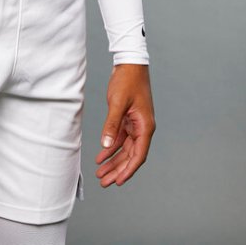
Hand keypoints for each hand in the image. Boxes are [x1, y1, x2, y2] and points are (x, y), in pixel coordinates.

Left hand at [96, 63, 154, 186]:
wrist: (129, 63)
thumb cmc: (127, 81)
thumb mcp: (118, 103)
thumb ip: (112, 125)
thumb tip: (106, 145)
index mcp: (145, 127)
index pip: (138, 155)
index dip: (128, 170)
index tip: (118, 182)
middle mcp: (142, 128)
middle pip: (130, 155)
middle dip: (117, 170)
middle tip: (104, 182)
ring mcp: (135, 124)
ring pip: (124, 149)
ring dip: (113, 161)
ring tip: (100, 173)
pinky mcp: (127, 119)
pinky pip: (120, 139)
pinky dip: (111, 147)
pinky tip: (101, 156)